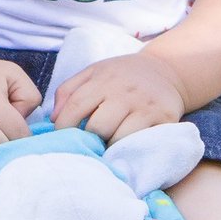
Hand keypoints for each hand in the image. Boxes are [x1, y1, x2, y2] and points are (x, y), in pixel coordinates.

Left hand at [51, 52, 185, 142]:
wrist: (166, 71)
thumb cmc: (122, 76)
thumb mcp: (93, 72)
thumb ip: (68, 91)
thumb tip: (54, 119)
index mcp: (103, 79)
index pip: (75, 106)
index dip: (64, 126)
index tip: (61, 137)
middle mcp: (124, 92)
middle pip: (97, 127)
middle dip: (90, 139)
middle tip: (89, 143)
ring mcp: (145, 106)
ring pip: (119, 138)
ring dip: (110, 146)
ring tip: (108, 145)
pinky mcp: (164, 119)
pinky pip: (141, 142)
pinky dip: (131, 149)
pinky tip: (126, 147)